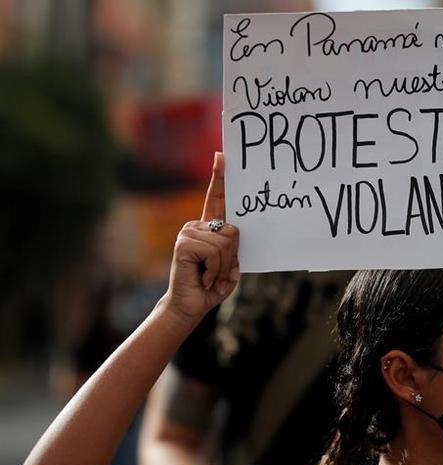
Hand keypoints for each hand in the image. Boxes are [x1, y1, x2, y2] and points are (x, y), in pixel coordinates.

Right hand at [162, 152, 239, 325]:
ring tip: (210, 276)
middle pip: (233, 230)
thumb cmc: (211, 286)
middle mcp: (196, 226)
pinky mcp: (183, 243)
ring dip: (223, 267)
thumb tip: (232, 232)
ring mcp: (188, 233)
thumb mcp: (229, 266)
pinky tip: (203, 277)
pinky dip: (215, 269)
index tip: (221, 156)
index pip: (215, 198)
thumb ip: (234, 250)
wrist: (190, 305)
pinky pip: (215, 251)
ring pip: (225, 243)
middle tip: (218, 271)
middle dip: (232, 257)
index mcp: (208, 228)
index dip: (219, 178)